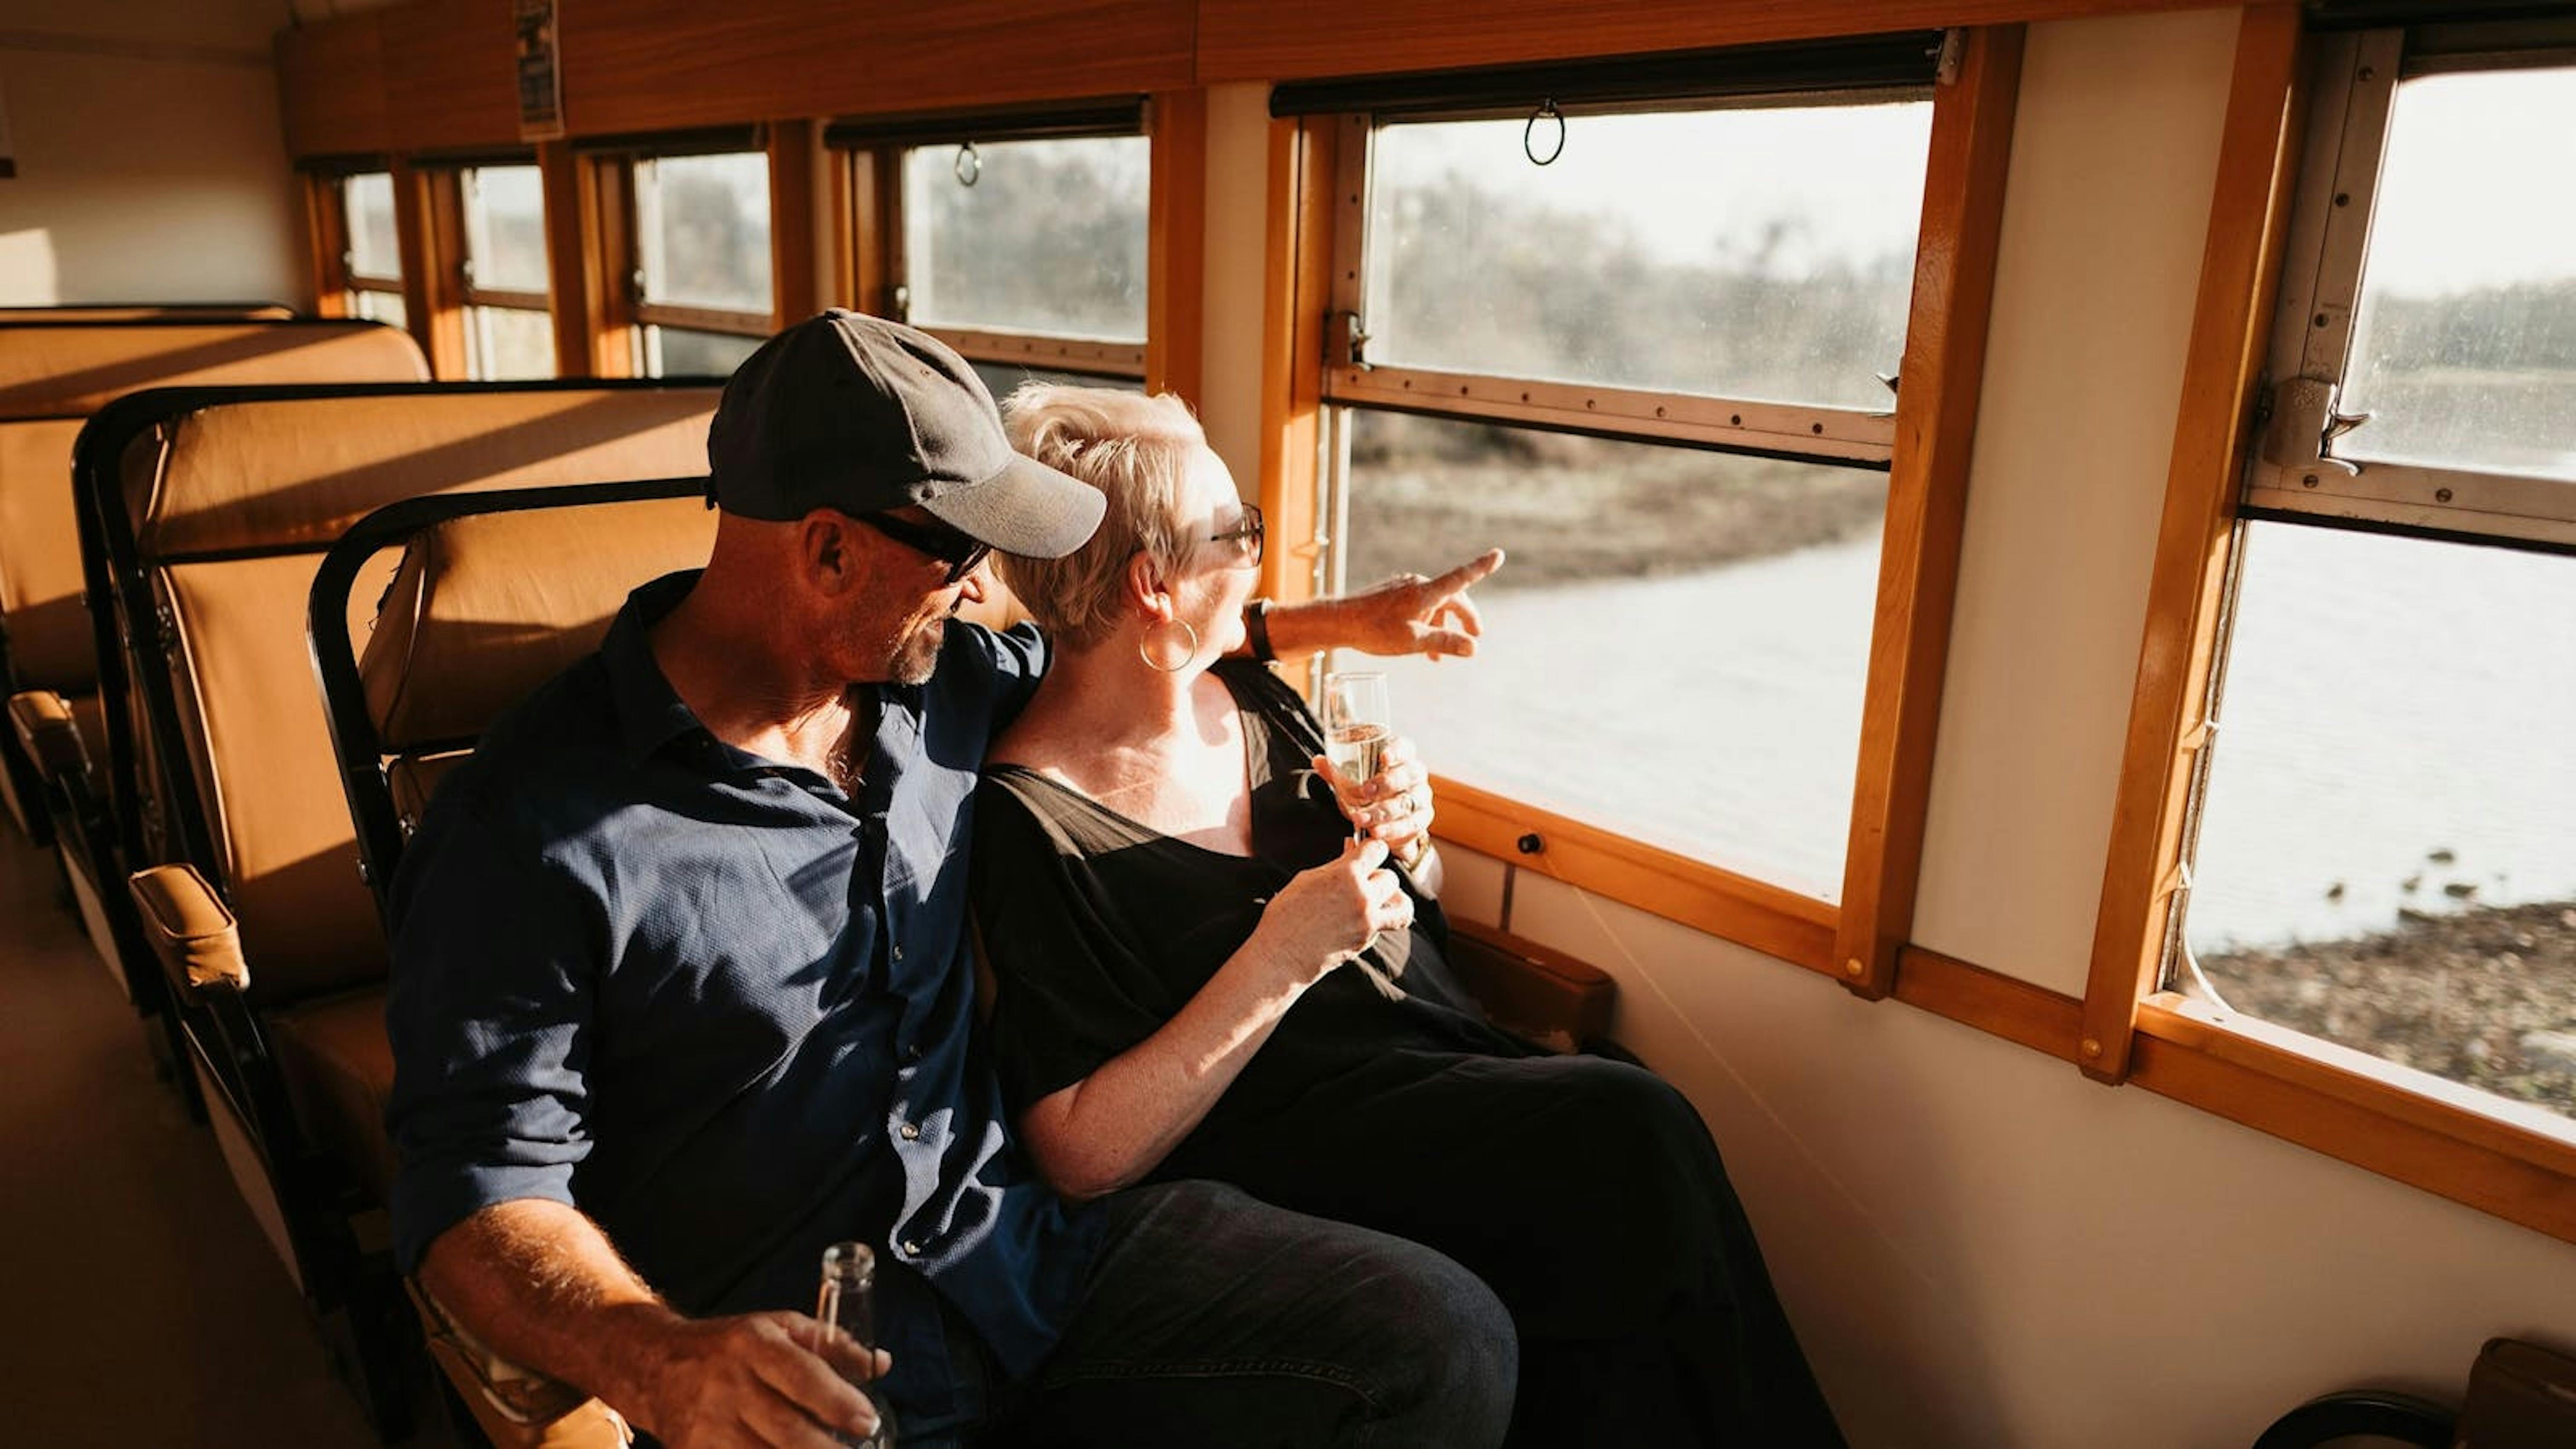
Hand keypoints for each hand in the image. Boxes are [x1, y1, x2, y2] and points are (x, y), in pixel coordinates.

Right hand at [628, 1310, 890, 1448]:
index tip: (867, 1421)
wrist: (656, 1364)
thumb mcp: (779, 1327)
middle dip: (827, 1448)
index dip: (838, 1403)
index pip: (802, 1376)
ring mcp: (708, 1424)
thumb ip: (833, 1344)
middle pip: (786, 1429)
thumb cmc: (730, 1345)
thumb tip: (880, 1364)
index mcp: (752, 1345)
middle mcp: (728, 1384)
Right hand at [1257, 837, 1414, 982]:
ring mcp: (1367, 921)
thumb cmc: (1286, 914)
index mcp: (1346, 875)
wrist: (1282, 956)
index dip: (1371, 849)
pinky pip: (1387, 925)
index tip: (1366, 853)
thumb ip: (1336, 865)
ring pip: (1402, 904)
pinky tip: (1363, 918)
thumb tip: (1352, 848)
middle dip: (1377, 877)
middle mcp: (1362, 897)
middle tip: (1362, 881)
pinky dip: (1381, 920)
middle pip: (1391, 877)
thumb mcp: (1308, 880)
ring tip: (1378, 900)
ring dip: (1393, 900)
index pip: (1377, 849)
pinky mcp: (1367, 940)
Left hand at [1315, 737, 1433, 866]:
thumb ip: (1337, 772)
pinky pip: (1410, 825)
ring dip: (1382, 812)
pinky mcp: (1420, 820)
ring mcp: (1420, 798)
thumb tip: (1318, 761)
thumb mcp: (1353, 781)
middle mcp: (1415, 775)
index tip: (1383, 756)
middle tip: (1365, 792)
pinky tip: (1376, 832)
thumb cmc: (1370, 792)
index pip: (1404, 748)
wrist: (1388, 822)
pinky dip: (1392, 830)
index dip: (1396, 751)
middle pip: (1409, 774)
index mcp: (1401, 757)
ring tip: (1361, 819)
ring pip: (1406, 802)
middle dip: (1386, 783)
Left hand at [1328, 548, 1503, 660]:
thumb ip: (1445, 643)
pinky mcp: (1392, 594)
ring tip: (1440, 657)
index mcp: (1426, 592)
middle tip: (1475, 636)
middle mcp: (1418, 585)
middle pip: (1451, 597)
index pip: (1462, 577)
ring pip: (1433, 605)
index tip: (1499, 555)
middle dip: (1464, 618)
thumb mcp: (1413, 641)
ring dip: (1441, 627)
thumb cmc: (1374, 631)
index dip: (1482, 567)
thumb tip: (1474, 648)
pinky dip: (1426, 623)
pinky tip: (1420, 646)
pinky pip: (1418, 607)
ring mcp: (1404, 588)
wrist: (1338, 622)